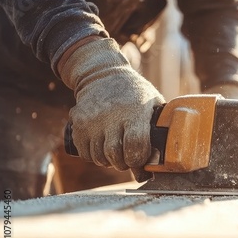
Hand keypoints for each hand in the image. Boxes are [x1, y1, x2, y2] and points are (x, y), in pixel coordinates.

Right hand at [59, 38, 164, 171]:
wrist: (103, 75)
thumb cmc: (135, 93)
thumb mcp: (154, 103)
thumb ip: (159, 128)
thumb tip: (159, 162)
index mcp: (135, 112)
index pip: (135, 147)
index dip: (139, 159)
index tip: (140, 158)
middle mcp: (111, 117)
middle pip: (115, 156)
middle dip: (124, 162)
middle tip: (128, 157)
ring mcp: (92, 120)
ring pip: (99, 157)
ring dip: (109, 160)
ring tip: (116, 150)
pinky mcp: (77, 123)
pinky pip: (86, 153)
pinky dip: (94, 156)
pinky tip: (103, 146)